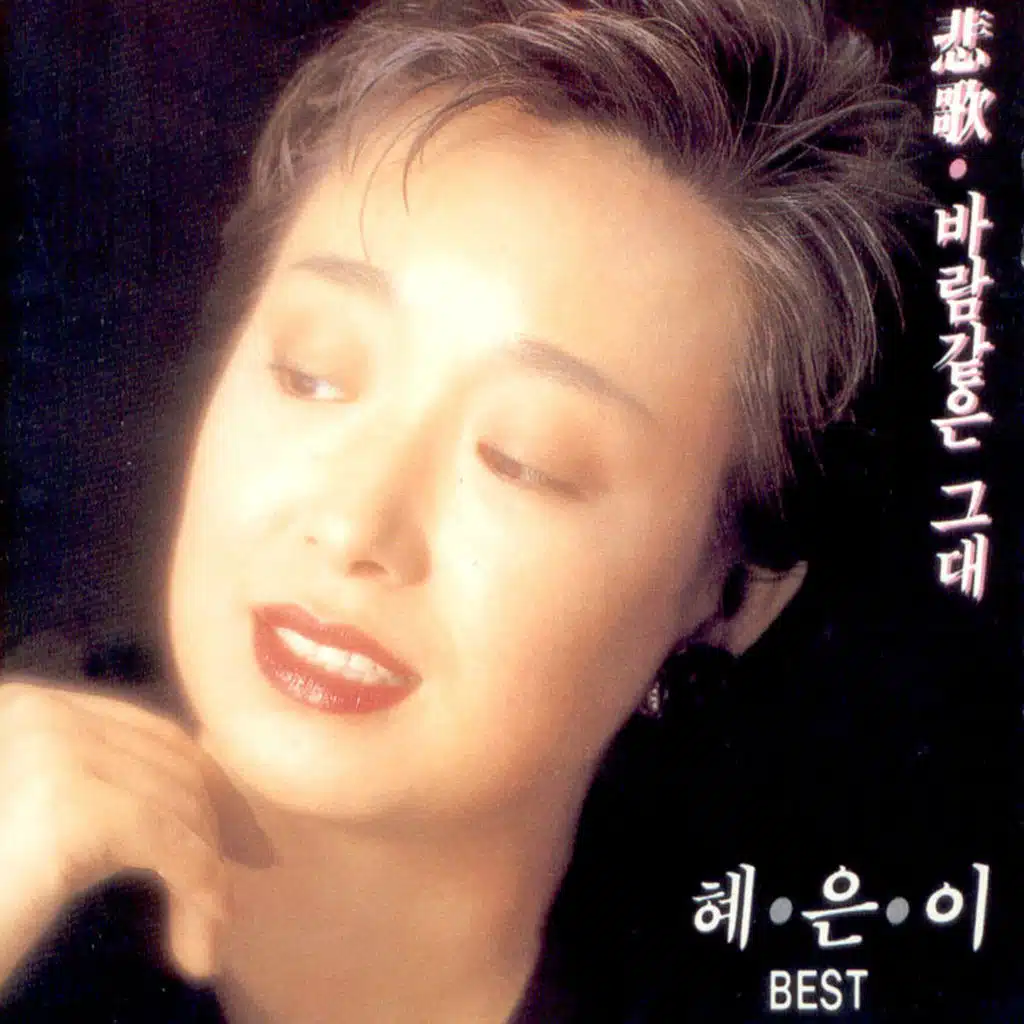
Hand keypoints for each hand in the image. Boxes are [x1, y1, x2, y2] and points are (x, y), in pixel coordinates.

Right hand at [0, 677, 228, 987]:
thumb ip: (101, 784)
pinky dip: (196, 887)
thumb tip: (206, 789)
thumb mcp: (41, 813)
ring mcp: (52, 751)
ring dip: (203, 877)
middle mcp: (40, 712)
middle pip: (172, 765)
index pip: (154, 735)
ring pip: (177, 804)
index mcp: (31, 705)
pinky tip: (199, 941)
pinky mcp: (65, 809)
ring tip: (207, 936)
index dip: (208, 787)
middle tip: (226, 894)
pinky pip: (165, 842)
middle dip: (212, 833)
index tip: (238, 837)